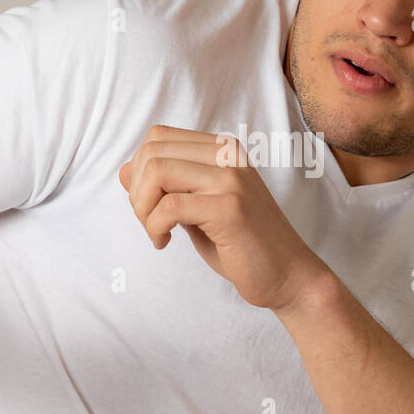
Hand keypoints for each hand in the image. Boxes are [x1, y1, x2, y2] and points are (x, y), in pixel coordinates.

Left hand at [117, 124, 328, 311]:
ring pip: (157, 172)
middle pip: (152, 152)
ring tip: (157, 233)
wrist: (288, 275)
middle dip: (136, 192)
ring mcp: (231, 179)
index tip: (149, 205)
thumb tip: (125, 170)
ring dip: (142, 209)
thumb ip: (168, 187)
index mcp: (223, 149)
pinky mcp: (230, 208)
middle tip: (150, 224)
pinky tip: (166, 243)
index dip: (139, 171)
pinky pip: (169, 206)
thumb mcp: (198, 209)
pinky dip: (155, 228)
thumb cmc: (242, 244)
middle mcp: (229, 155)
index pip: (158, 137)